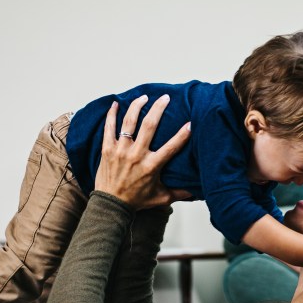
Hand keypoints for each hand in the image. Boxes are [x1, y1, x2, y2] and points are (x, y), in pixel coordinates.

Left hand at [94, 94, 191, 208]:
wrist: (111, 205)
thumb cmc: (136, 201)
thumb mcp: (160, 197)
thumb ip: (178, 193)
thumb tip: (195, 192)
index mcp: (151, 166)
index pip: (171, 147)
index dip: (182, 134)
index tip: (190, 123)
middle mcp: (136, 155)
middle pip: (149, 125)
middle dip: (158, 108)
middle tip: (166, 98)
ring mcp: (120, 151)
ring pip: (129, 122)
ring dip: (137, 106)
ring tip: (144, 97)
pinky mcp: (107, 150)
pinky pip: (108, 128)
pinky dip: (111, 114)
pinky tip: (116, 103)